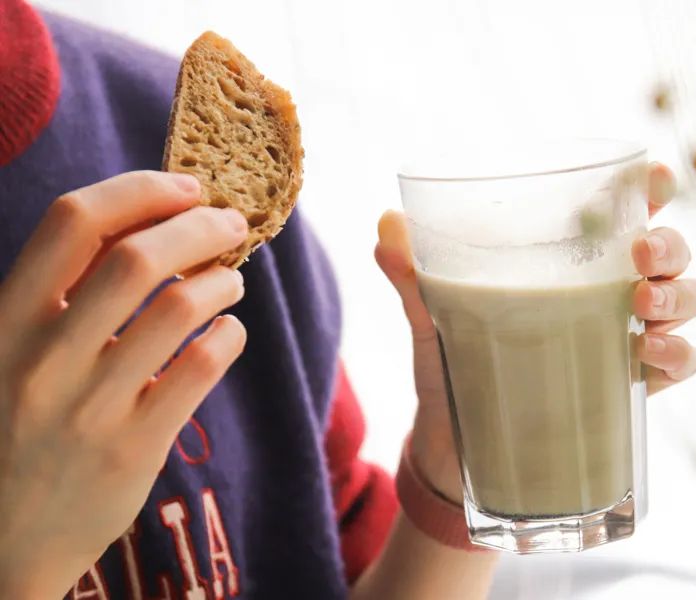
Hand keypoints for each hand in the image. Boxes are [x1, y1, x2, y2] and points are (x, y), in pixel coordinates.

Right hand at [0, 171, 247, 597]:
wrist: (3, 540)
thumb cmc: (17, 428)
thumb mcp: (10, 352)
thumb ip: (58, 296)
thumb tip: (148, 225)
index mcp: (4, 321)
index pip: (73, 222)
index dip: (139, 189)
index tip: (185, 186)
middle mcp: (42, 358)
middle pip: (138, 257)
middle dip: (200, 225)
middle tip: (231, 224)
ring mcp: (88, 407)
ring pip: (179, 307)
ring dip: (222, 280)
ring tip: (232, 281)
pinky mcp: (132, 449)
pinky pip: (202, 366)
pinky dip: (228, 335)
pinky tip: (227, 331)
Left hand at [375, 163, 695, 502]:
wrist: (454, 446)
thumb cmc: (452, 363)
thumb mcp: (431, 316)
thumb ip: (413, 275)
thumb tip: (385, 224)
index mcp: (569, 259)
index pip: (626, 210)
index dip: (652, 188)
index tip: (654, 178)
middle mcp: (608, 290)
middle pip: (670, 250)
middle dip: (669, 243)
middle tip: (641, 255)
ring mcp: (625, 337)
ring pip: (687, 300)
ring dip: (678, 297)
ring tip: (643, 307)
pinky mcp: (629, 386)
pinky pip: (680, 364)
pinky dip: (679, 355)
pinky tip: (652, 355)